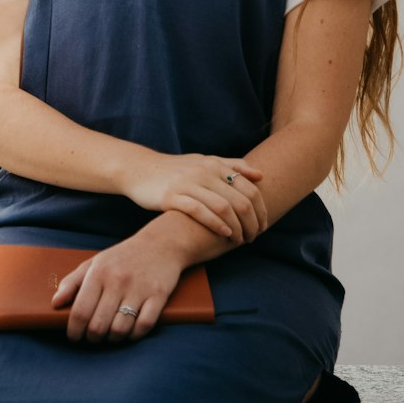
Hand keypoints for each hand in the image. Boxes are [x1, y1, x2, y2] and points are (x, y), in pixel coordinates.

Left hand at [51, 223, 186, 344]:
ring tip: (110, 335)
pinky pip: (143, 326)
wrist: (161, 243)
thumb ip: (72, 282)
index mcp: (99, 272)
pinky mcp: (158, 296)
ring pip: (120, 330)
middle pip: (98, 325)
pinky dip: (134, 335)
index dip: (74, 331)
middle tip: (93, 337)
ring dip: (113, 339)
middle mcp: (117, 281)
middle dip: (92, 338)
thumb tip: (55, 304)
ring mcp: (139, 289)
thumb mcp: (95, 262)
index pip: (80, 311)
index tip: (74, 337)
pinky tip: (129, 332)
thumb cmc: (123, 256)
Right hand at [124, 153, 267, 243]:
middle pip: (240, 201)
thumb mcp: (204, 162)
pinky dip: (216, 225)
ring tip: (241, 240)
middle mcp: (204, 172)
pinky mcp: (172, 196)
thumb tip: (260, 175)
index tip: (263, 226)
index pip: (250, 189)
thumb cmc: (176, 170)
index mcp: (215, 164)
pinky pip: (200, 211)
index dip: (261, 210)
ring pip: (223, 207)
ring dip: (237, 228)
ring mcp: (188, 183)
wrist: (140, 170)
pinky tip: (224, 235)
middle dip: (252, 223)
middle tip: (254, 238)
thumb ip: (231, 166)